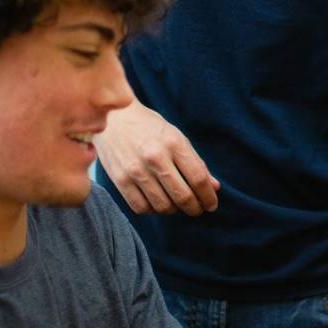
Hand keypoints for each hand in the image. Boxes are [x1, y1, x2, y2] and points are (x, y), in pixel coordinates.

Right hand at [95, 100, 219, 215]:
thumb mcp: (176, 137)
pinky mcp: (119, 180)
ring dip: (174, 211)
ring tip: (177, 204)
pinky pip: (141, 208)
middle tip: (197, 209)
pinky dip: (153, 211)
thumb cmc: (149, 127)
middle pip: (183, 196)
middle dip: (195, 208)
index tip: (211, 205)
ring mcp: (135, 170)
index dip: (208, 196)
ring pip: (163, 206)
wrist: (112, 117)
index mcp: (173, 143)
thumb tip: (214, 187)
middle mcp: (155, 157)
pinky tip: (157, 202)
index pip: (198, 178)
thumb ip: (196, 163)